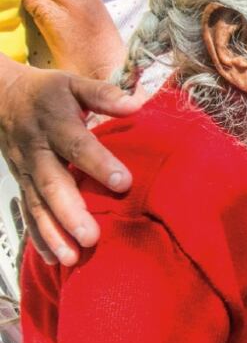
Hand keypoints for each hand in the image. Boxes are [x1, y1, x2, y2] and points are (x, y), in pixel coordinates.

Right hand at [0, 60, 142, 264]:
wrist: (0, 96)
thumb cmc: (50, 92)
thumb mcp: (74, 84)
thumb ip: (104, 95)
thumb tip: (137, 105)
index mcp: (56, 123)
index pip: (79, 146)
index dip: (100, 164)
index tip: (124, 183)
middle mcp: (38, 150)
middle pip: (53, 184)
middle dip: (71, 213)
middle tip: (92, 237)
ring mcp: (26, 170)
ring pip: (37, 205)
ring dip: (54, 233)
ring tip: (72, 258)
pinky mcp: (23, 183)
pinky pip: (28, 213)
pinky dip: (40, 237)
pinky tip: (56, 259)